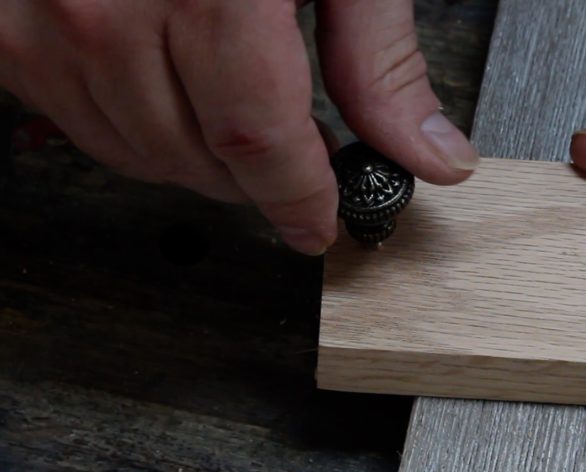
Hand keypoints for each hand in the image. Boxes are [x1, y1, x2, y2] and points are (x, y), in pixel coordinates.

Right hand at [0, 0, 477, 254]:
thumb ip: (379, 61)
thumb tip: (431, 154)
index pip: (257, 143)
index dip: (296, 199)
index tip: (316, 222)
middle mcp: (108, 11)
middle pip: (197, 159)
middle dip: (257, 180)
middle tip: (294, 159)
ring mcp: (47, 21)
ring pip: (134, 153)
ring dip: (198, 160)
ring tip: (237, 118)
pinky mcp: (10, 30)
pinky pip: (75, 121)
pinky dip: (133, 129)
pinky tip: (174, 97)